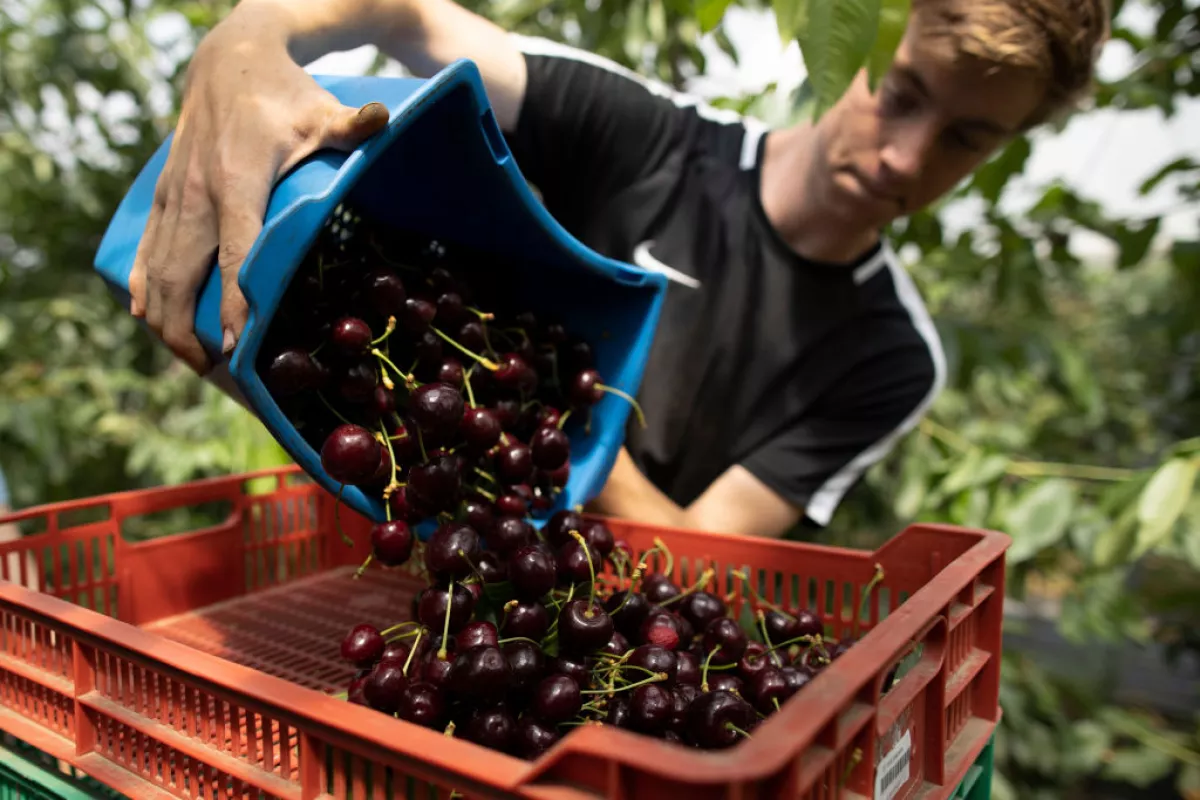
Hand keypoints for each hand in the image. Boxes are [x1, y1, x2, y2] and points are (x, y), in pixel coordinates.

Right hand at [129, 10, 389, 372]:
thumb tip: (382, 119)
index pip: (232, 254)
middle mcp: (196, 194)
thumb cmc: (283, 94)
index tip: (235, 348)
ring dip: (165, 320)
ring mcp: (173, 196)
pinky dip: (142, 287)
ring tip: (192, 361)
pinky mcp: (162, 195)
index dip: (231, 304)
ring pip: (155, 271)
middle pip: (179, 277)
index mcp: (237, 181)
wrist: (227, 61)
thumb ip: (351, 125)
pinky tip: (147, 317)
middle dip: (187, 331)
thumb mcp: (320, 110)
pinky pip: (143, 250)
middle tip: (214, 372)